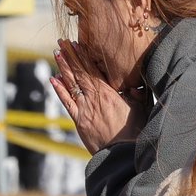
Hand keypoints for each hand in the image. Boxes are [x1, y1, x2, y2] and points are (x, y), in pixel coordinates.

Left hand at [50, 38, 148, 153]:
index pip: (93, 69)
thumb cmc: (136, 131)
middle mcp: (95, 98)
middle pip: (80, 73)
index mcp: (109, 92)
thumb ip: (138, 93)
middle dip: (70, 56)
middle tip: (61, 42)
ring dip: (63, 68)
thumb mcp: (142, 108)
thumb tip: (136, 83)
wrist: (123, 154)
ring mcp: (85, 109)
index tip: (76, 43)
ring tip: (56, 53)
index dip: (83, 56)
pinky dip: (59, 90)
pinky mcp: (79, 121)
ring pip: (71, 84)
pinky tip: (53, 79)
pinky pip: (66, 102)